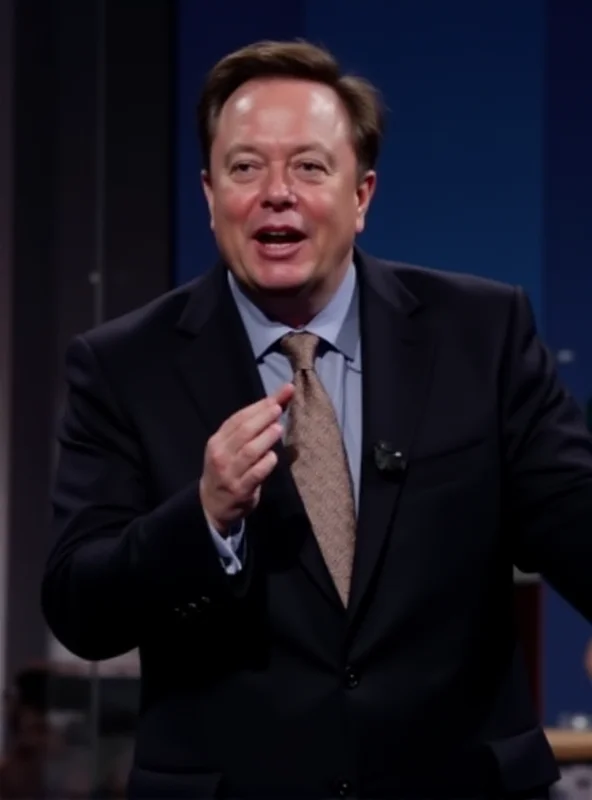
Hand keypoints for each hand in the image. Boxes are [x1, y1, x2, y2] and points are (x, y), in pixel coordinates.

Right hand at [199, 383, 294, 534]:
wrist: (211, 505)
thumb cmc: (225, 470)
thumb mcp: (228, 448)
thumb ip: (248, 430)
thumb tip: (276, 403)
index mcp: (217, 441)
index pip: (238, 418)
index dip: (259, 405)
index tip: (279, 395)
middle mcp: (221, 454)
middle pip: (243, 431)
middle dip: (263, 417)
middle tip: (278, 408)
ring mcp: (230, 473)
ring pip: (249, 451)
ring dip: (265, 438)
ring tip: (278, 428)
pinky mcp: (240, 490)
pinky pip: (255, 474)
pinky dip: (266, 463)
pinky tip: (273, 457)